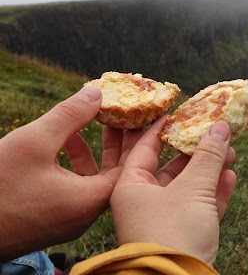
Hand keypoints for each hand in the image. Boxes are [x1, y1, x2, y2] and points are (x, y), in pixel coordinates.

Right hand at [0, 87, 137, 261]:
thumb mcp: (35, 142)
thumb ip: (69, 115)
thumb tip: (97, 92)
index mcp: (92, 200)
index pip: (133, 167)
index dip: (142, 139)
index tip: (149, 116)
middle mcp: (87, 213)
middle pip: (116, 171)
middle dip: (120, 140)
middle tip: (126, 113)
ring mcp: (70, 218)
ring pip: (94, 179)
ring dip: (95, 149)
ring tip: (95, 119)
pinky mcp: (54, 218)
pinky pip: (76, 186)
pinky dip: (76, 163)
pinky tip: (64, 141)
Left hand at [110, 118, 236, 264]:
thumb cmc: (175, 232)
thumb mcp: (193, 189)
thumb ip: (208, 156)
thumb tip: (221, 126)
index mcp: (131, 187)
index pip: (145, 147)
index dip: (164, 128)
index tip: (179, 111)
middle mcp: (144, 202)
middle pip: (171, 167)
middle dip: (196, 150)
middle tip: (215, 132)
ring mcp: (163, 220)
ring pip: (188, 187)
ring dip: (210, 170)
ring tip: (230, 152)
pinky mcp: (182, 235)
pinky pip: (198, 207)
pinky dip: (213, 193)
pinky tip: (230, 177)